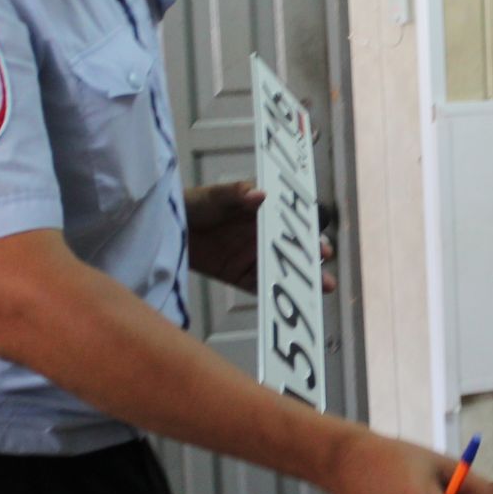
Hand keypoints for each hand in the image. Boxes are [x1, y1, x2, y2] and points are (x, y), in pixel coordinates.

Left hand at [185, 181, 335, 293]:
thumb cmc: (194, 204)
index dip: (307, 228)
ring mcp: (251, 257)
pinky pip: (260, 286)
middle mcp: (262, 235)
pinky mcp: (238, 275)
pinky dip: (275, 293)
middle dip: (312, 253)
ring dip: (301, 277)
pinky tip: (290, 300)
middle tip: (325, 258)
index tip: (319, 235)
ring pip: (283, 268)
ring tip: (322, 286)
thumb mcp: (215, 195)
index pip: (291, 221)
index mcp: (262, 212)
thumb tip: (260, 195)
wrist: (167, 228)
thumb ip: (236, 194)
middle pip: (293, 246)